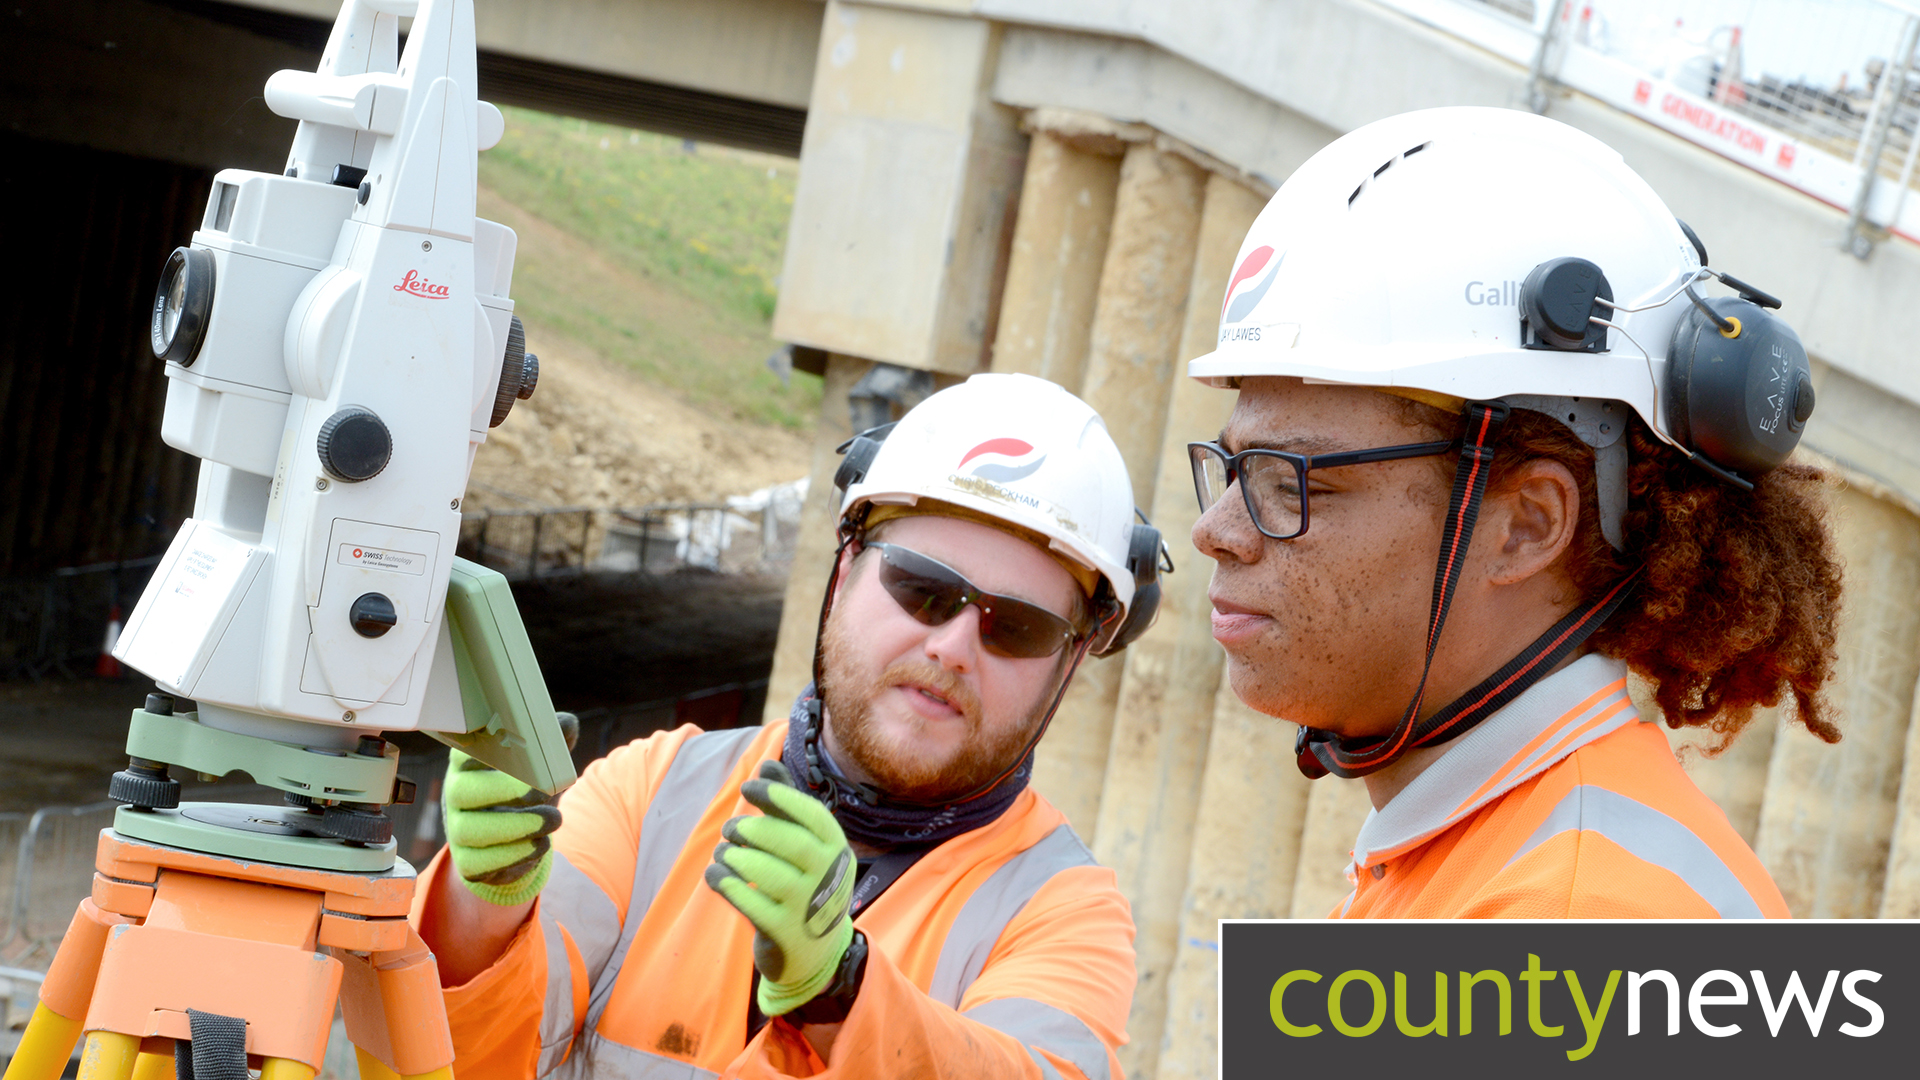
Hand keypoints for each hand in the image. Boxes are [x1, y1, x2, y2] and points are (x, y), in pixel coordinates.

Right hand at [442, 748, 562, 905]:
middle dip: (505, 791)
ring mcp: (458, 829)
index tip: (515, 752)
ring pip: (468, 831)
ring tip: (553, 820)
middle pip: (461, 791)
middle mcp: (456, 794)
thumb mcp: (539, 758)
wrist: (515, 832)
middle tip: (542, 792)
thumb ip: (553, 736)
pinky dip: (514, 857)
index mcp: (469, 762)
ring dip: (516, 827)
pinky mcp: (468, 862)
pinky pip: (478, 865)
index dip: (483, 751)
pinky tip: (540, 844)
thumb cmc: (526, 784)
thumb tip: (564, 725)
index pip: (462, 751)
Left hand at [704, 760, 855, 1016]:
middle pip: (789, 842)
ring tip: (723, 853)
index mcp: (837, 849)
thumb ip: (786, 806)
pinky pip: (750, 903)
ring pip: (767, 873)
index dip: (777, 796)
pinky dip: (727, 884)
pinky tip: (715, 876)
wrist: (818, 954)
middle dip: (752, 829)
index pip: (811, 814)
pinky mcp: (785, 933)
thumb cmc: (807, 886)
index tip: (747, 788)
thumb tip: (767, 765)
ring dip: (735, 857)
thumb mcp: (806, 847)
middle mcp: (828, 877)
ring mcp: (808, 907)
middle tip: (730, 829)